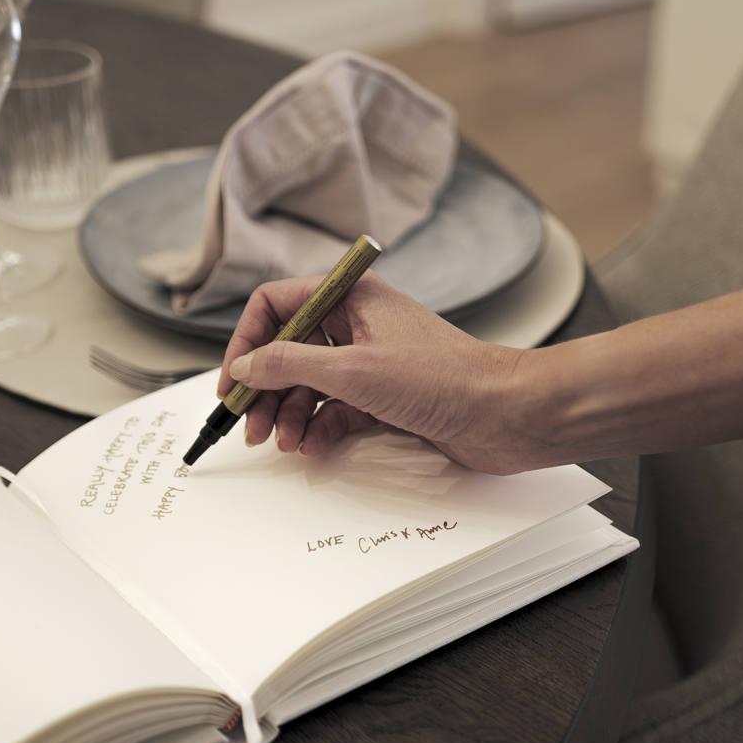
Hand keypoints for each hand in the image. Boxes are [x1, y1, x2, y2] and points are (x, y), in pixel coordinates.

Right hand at [220, 272, 537, 473]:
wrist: (508, 414)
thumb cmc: (447, 379)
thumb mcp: (355, 370)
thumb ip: (291, 365)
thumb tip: (247, 365)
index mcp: (351, 296)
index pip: (277, 304)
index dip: (248, 342)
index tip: (234, 382)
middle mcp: (358, 323)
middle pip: (288, 348)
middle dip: (266, 388)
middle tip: (250, 425)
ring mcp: (371, 361)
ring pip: (309, 383)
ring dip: (289, 414)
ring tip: (284, 443)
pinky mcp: (385, 396)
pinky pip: (334, 409)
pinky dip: (318, 428)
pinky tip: (311, 447)